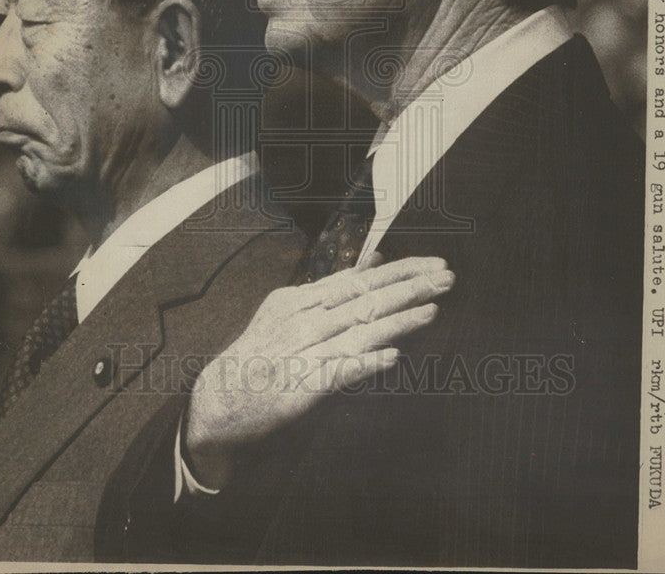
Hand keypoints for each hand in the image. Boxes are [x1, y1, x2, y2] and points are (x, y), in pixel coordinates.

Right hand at [183, 256, 454, 488]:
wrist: (218, 401)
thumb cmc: (261, 354)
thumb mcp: (290, 310)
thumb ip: (332, 288)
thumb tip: (374, 263)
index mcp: (301, 300)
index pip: (359, 280)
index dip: (399, 271)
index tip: (432, 264)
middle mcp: (302, 322)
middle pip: (364, 300)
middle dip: (409, 287)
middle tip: (446, 276)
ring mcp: (301, 354)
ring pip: (357, 332)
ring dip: (397, 321)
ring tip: (432, 309)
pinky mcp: (299, 389)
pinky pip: (337, 374)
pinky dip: (363, 364)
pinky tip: (391, 358)